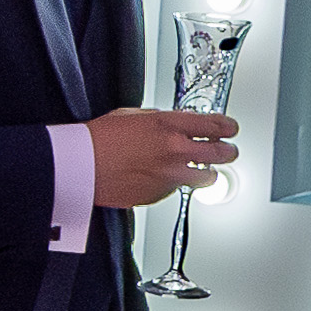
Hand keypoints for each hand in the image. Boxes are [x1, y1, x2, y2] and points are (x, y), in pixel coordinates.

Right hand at [87, 104, 240, 211]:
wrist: (80, 166)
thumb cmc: (98, 139)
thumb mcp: (131, 115)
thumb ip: (159, 120)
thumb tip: (173, 125)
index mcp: (169, 125)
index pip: (215, 124)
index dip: (228, 127)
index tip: (230, 128)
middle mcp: (175, 150)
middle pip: (221, 153)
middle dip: (227, 151)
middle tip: (227, 151)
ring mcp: (169, 176)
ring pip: (207, 178)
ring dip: (206, 173)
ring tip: (201, 171)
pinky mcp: (159, 195)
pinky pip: (176, 190)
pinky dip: (173, 185)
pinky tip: (159, 179)